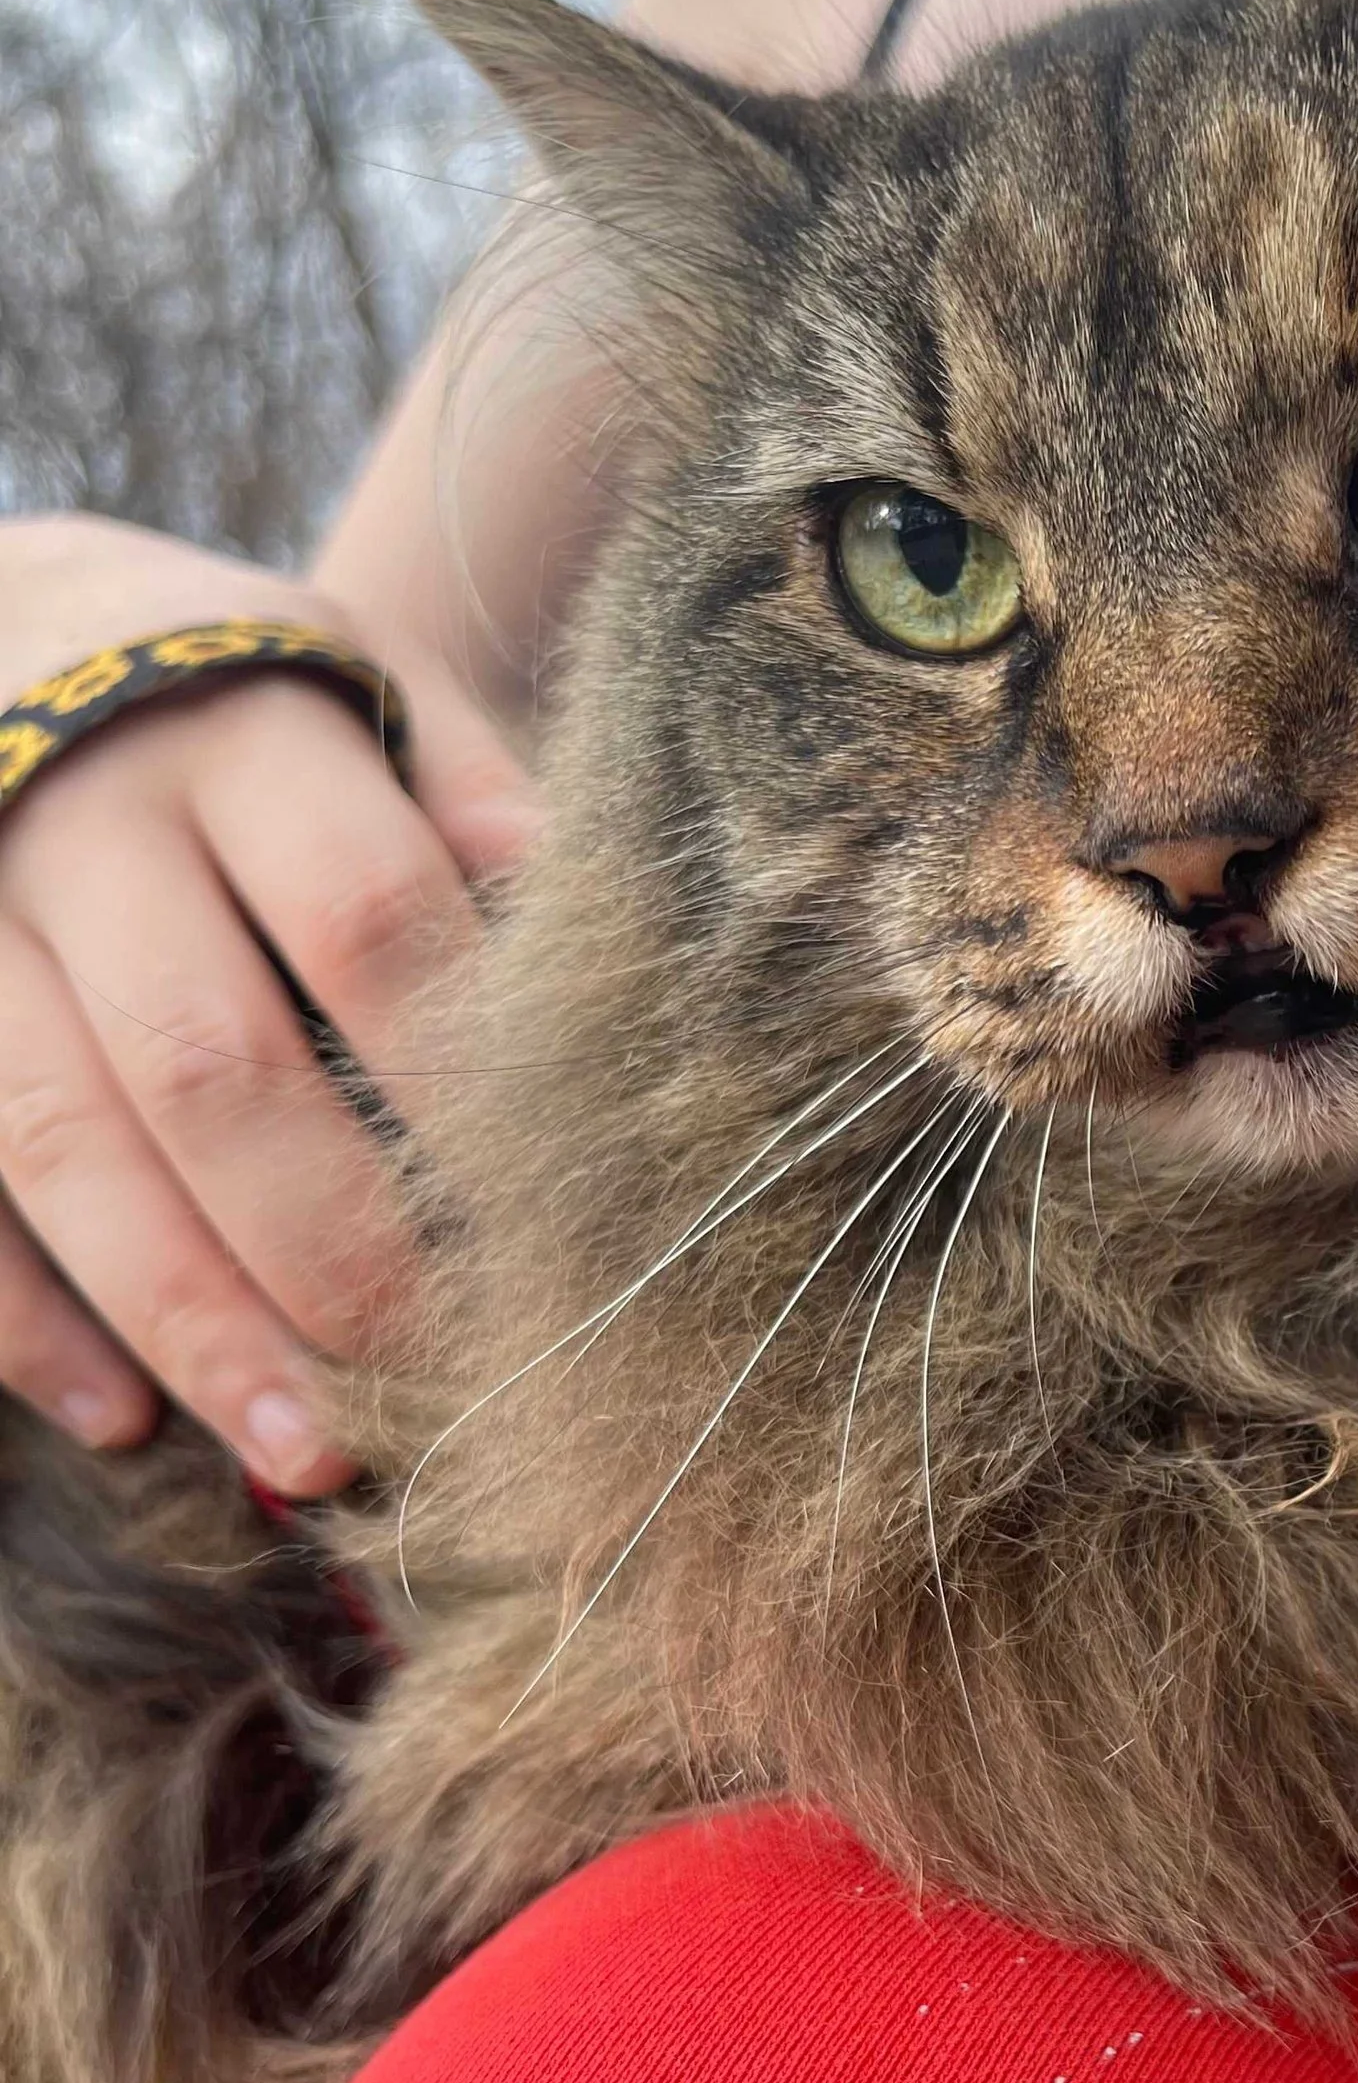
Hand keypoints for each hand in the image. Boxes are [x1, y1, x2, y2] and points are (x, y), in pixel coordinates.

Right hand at [0, 515, 539, 1491]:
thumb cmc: (258, 696)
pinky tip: (119, 1421)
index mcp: (245, 740)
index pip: (370, 917)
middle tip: (435, 1367)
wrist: (21, 633)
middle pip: (212, 1063)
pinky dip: (21, 1318)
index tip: (548, 1211)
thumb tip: (578, 913)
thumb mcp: (376, 688)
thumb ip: (474, 794)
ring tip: (305, 1449)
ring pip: (63, 1147)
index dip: (457, 1075)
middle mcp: (85, 828)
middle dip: (330, 1236)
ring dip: (187, 1317)